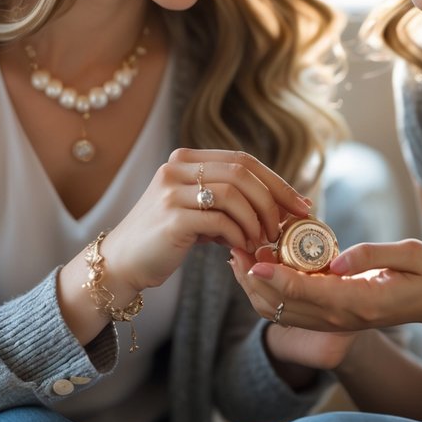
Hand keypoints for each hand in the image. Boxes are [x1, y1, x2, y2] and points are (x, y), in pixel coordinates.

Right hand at [102, 148, 311, 295]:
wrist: (122, 262)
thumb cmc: (167, 238)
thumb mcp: (198, 210)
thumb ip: (229, 200)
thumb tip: (281, 204)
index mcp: (186, 159)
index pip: (243, 160)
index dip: (276, 181)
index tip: (299, 204)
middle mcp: (176, 167)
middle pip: (242, 172)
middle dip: (272, 200)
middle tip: (285, 227)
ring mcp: (171, 191)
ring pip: (234, 194)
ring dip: (256, 220)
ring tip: (262, 240)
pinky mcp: (171, 218)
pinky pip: (220, 220)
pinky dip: (239, 234)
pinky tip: (241, 247)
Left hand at [235, 238, 421, 337]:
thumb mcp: (410, 254)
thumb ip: (372, 254)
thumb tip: (336, 260)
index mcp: (361, 301)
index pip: (307, 293)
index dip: (275, 277)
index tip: (251, 258)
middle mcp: (344, 317)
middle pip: (286, 307)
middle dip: (255, 281)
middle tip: (235, 248)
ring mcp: (339, 321)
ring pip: (284, 314)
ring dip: (258, 289)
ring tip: (240, 257)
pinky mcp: (336, 317)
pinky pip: (295, 312)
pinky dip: (273, 293)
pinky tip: (262, 267)